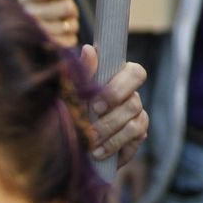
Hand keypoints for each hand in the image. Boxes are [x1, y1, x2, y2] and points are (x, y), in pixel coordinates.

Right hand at [19, 0, 79, 47]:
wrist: (13, 37)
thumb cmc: (34, 11)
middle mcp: (29, 15)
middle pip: (68, 7)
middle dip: (71, 9)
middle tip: (64, 12)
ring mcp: (37, 33)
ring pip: (72, 25)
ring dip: (70, 25)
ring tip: (59, 25)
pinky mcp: (47, 48)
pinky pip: (71, 40)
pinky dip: (68, 38)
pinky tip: (58, 36)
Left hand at [80, 44, 149, 166]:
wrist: (64, 142)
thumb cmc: (69, 109)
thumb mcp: (70, 91)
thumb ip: (82, 73)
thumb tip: (88, 49)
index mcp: (119, 79)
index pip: (136, 74)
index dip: (120, 88)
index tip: (96, 104)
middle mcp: (132, 96)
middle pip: (135, 101)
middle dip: (112, 118)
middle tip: (91, 128)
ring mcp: (137, 116)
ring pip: (136, 122)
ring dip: (111, 135)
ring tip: (90, 145)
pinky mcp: (137, 137)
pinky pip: (135, 139)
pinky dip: (116, 146)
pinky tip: (98, 153)